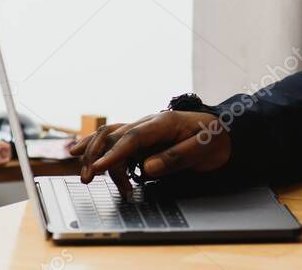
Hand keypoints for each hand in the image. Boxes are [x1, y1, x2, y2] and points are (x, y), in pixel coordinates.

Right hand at [68, 111, 231, 196]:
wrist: (220, 132)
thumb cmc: (213, 138)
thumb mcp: (203, 148)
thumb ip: (176, 157)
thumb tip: (147, 169)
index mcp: (164, 122)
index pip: (132, 136)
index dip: (113, 153)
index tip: (97, 169)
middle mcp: (148, 124)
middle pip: (114, 136)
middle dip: (96, 156)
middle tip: (88, 179)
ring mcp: (143, 131)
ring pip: (110, 139)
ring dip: (97, 157)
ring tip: (92, 179)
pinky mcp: (140, 141)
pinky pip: (114, 142)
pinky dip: (98, 150)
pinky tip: (80, 155)